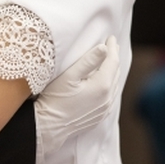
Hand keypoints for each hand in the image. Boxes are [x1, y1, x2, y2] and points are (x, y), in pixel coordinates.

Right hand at [34, 36, 119, 163]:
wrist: (49, 126)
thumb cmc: (55, 99)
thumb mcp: (69, 75)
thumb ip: (88, 61)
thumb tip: (104, 48)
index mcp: (102, 86)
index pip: (112, 61)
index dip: (112, 48)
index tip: (111, 37)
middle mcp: (107, 98)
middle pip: (116, 72)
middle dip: (114, 57)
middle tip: (113, 45)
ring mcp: (105, 108)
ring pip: (115, 84)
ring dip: (113, 70)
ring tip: (110, 59)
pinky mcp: (100, 115)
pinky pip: (111, 95)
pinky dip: (111, 84)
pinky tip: (106, 80)